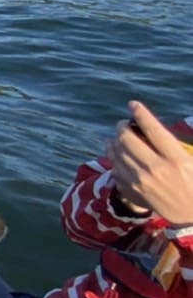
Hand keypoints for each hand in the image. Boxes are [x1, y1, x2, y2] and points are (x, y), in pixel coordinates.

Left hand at [107, 101, 192, 224]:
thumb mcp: (191, 161)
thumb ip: (173, 145)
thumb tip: (151, 128)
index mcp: (177, 159)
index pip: (153, 129)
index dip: (140, 113)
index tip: (133, 105)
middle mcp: (156, 169)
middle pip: (127, 139)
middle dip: (122, 126)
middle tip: (123, 124)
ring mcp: (141, 182)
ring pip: (116, 153)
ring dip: (113, 141)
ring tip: (115, 138)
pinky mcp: (132, 192)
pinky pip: (115, 169)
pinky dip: (113, 159)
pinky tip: (116, 155)